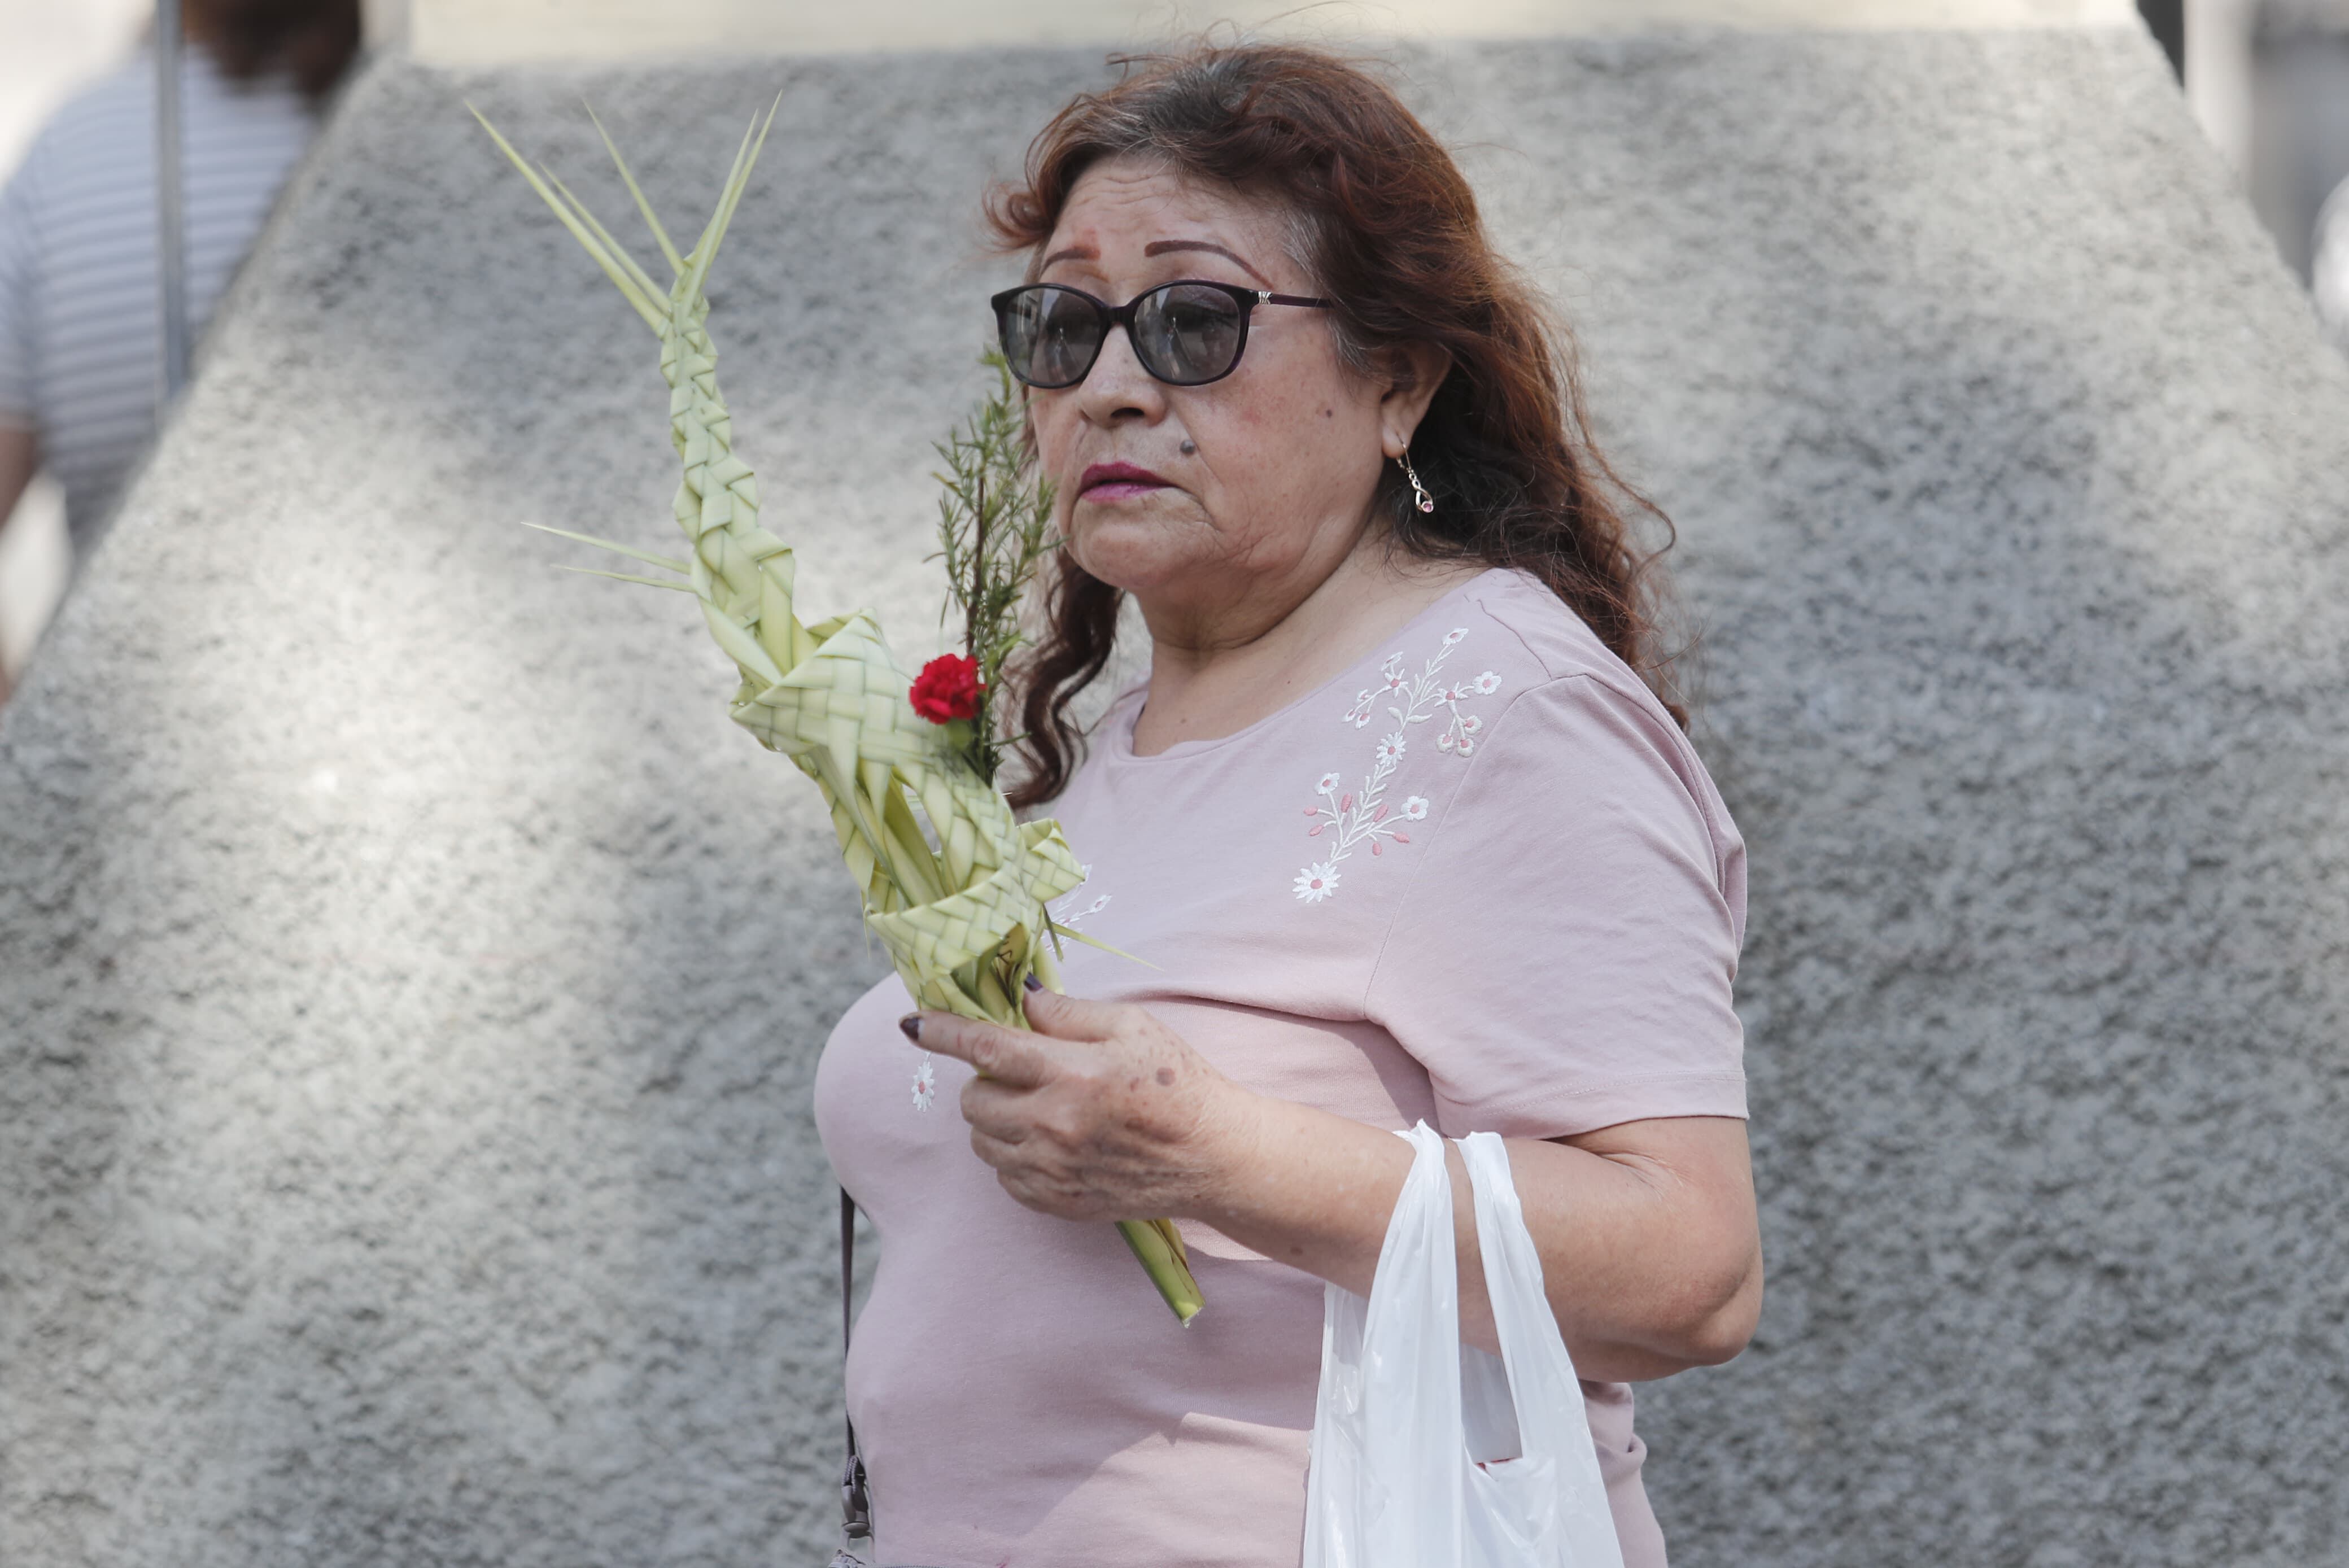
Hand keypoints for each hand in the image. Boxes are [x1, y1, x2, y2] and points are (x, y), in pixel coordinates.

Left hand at [904, 985, 1250, 1222]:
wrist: (1214, 1157)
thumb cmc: (1178, 1083)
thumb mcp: (1132, 1027)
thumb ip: (1069, 1013)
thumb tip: (1019, 1001)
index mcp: (1072, 1075)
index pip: (987, 1049)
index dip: (944, 1032)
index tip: (914, 1023)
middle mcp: (1054, 1126)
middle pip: (974, 1099)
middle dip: (984, 1079)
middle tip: (1023, 1071)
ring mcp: (1053, 1170)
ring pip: (982, 1140)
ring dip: (996, 1118)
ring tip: (1040, 1106)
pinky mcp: (1058, 1202)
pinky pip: (1003, 1177)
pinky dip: (1014, 1155)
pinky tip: (1052, 1141)